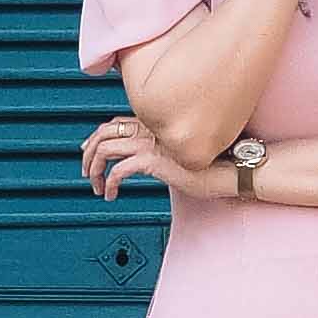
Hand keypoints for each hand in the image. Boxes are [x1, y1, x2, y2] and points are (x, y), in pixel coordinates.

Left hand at [82, 113, 233, 205]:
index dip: (97, 136)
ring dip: (94, 169)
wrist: (231, 168)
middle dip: (88, 152)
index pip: (116, 123)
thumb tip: (150, 162)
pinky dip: (109, 183)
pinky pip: (119, 170)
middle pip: (104, 132)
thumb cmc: (213, 163)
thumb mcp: (182, 152)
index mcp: (156, 123)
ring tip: (97, 187)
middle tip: (87, 172)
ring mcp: (151, 142)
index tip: (89, 151)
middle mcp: (150, 128)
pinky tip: (111, 195)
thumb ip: (163, 151)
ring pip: (105, 148)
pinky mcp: (154, 160)